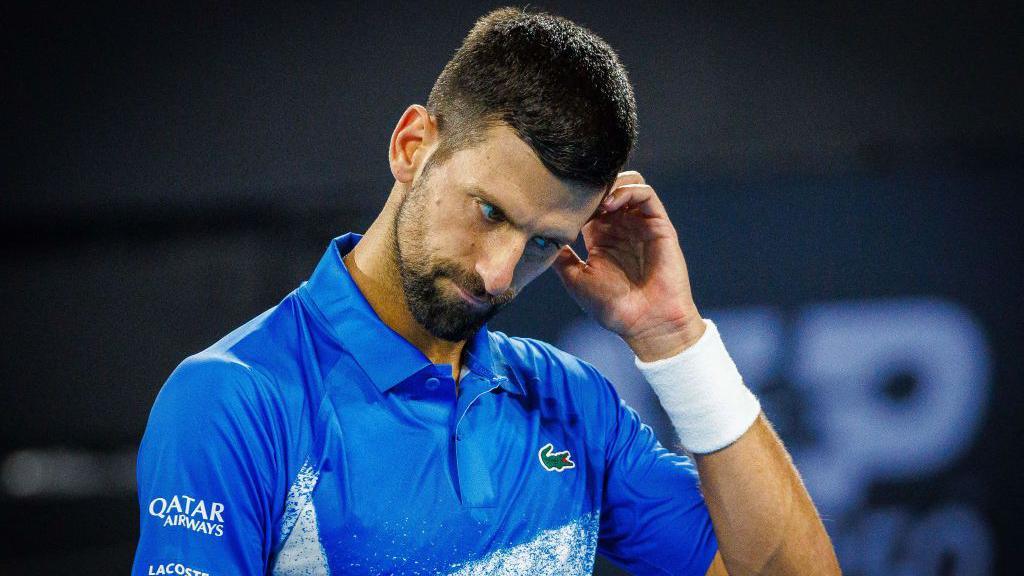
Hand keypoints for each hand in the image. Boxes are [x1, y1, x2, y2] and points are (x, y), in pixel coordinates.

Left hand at [551, 171, 705, 360]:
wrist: (645, 323)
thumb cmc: (611, 307)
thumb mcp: (575, 279)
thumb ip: (560, 257)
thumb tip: (537, 239)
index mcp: (601, 237)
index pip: (588, 203)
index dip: (574, 198)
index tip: (558, 204)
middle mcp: (622, 226)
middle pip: (607, 187)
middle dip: (590, 186)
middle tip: (574, 195)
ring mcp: (641, 224)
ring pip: (627, 183)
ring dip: (609, 184)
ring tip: (593, 201)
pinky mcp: (659, 225)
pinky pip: (645, 194)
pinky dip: (627, 190)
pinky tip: (609, 205)